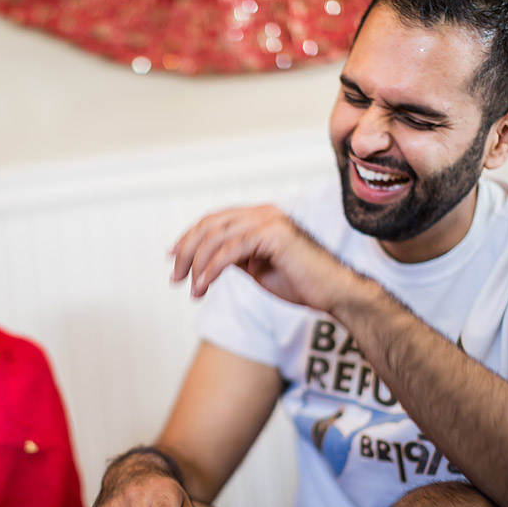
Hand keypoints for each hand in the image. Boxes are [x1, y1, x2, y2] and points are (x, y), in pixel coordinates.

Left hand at [170, 204, 354, 312]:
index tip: (172, 257)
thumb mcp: (257, 267)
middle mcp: (263, 213)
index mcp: (260, 217)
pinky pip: (230, 251)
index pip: (215, 221)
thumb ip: (235, 257)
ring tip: (192, 290)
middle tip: (175, 277)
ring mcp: (269, 221)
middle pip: (210, 225)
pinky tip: (204, 286)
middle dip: (186, 251)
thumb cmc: (301, 283)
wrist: (335, 294)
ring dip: (197, 265)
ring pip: (216, 237)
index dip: (189, 237)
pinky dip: (211, 270)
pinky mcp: (274, 235)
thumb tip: (206, 258)